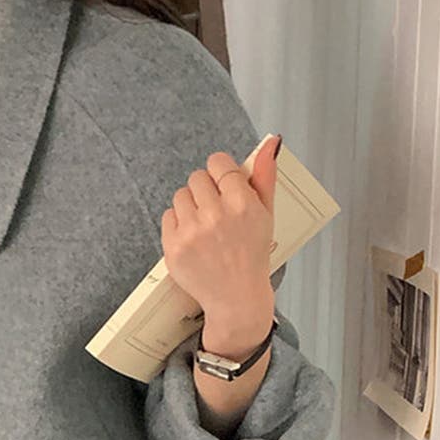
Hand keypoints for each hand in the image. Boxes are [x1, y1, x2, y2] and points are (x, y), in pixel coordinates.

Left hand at [160, 134, 280, 336]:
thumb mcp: (266, 215)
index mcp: (241, 204)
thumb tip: (271, 142)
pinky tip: (193, 238)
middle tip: (215, 211)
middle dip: (205, 190)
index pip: (218, 163)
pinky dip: (178, 224)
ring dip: (190, 206)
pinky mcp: (173, 247)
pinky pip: (167, 216)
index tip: (223, 185)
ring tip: (204, 226)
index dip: (220, 173)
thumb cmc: (252, 255)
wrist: (236, 298)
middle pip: (196, 177)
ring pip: (180, 195)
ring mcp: (191, 232)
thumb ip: (265, 176)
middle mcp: (215, 215)